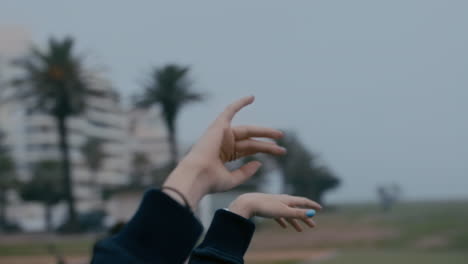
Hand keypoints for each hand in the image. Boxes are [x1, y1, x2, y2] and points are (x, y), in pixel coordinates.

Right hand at [163, 96, 285, 208]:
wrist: (197, 176)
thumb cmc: (210, 181)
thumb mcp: (232, 179)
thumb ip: (245, 172)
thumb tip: (259, 163)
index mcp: (225, 155)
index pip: (249, 150)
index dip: (265, 150)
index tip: (280, 152)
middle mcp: (224, 143)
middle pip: (251, 142)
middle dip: (267, 144)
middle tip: (283, 147)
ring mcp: (222, 134)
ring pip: (249, 131)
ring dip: (264, 132)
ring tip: (280, 135)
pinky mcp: (219, 126)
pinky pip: (230, 110)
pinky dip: (240, 103)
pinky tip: (252, 97)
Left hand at [228, 193, 321, 231]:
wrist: (248, 203)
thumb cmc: (266, 207)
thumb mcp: (284, 211)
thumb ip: (297, 213)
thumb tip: (312, 213)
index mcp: (288, 199)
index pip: (303, 201)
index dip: (312, 205)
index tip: (320, 208)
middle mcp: (282, 200)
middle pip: (297, 209)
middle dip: (305, 217)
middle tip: (313, 226)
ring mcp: (275, 204)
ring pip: (288, 213)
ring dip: (294, 221)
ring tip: (299, 230)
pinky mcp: (267, 209)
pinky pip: (278, 216)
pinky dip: (283, 221)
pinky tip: (284, 227)